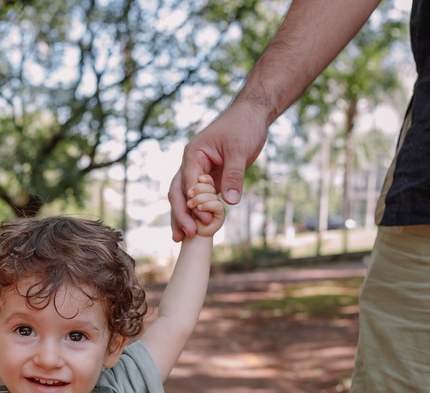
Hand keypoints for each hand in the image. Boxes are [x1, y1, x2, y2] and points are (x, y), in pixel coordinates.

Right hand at [170, 99, 270, 240]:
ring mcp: (198, 172)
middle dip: (180, 214)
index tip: (204, 220)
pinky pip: (198, 198)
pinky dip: (196, 212)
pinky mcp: (208, 179)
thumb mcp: (240, 150)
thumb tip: (230, 202)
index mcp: (194, 154)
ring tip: (180, 238)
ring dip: (182, 217)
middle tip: (187, 235)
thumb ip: (234, 176)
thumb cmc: (244, 127)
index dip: (194, 203)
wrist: (251, 116)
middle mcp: (191, 164)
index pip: (188, 182)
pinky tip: (196, 228)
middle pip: (178, 192)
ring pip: (184, 197)